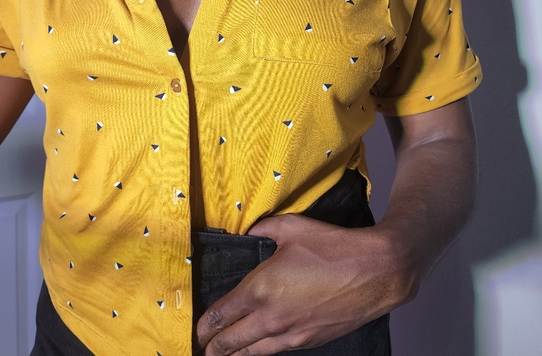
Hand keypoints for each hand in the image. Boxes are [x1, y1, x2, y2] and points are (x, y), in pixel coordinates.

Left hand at [196, 214, 415, 355]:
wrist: (375, 272)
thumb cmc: (333, 248)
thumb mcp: (292, 228)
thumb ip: (262, 229)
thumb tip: (249, 232)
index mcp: (260, 288)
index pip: (221, 314)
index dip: (205, 324)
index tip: (197, 329)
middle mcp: (271, 317)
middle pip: (231, 341)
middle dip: (213, 347)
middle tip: (202, 349)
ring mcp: (291, 334)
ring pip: (253, 353)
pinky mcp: (310, 341)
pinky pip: (277, 351)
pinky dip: (261, 353)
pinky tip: (259, 350)